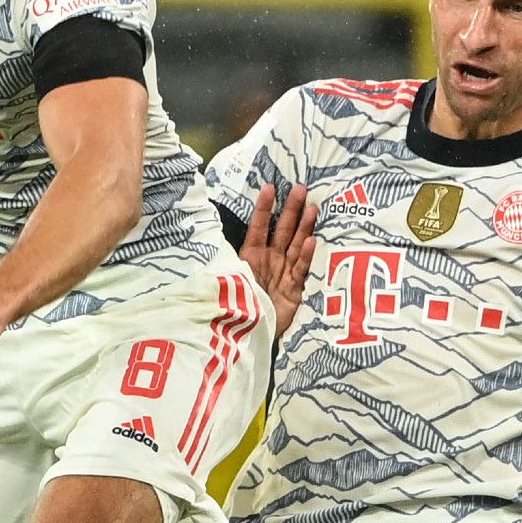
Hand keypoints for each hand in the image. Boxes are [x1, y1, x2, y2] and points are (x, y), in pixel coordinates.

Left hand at [239, 184, 316, 336]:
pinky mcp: (295, 288)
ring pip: (295, 244)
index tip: (270, 187)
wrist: (248, 335)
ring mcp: (284, 272)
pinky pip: (301, 268)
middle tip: (300, 188)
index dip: (263, 208)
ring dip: (303, 226)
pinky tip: (313, 240)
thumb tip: (208, 239)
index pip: (258, 226)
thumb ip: (228, 262)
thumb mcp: (228, 280)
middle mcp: (270, 259)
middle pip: (283, 230)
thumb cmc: (237, 305)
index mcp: (251, 255)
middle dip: (291, 210)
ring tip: (311, 207)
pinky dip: (306, 255)